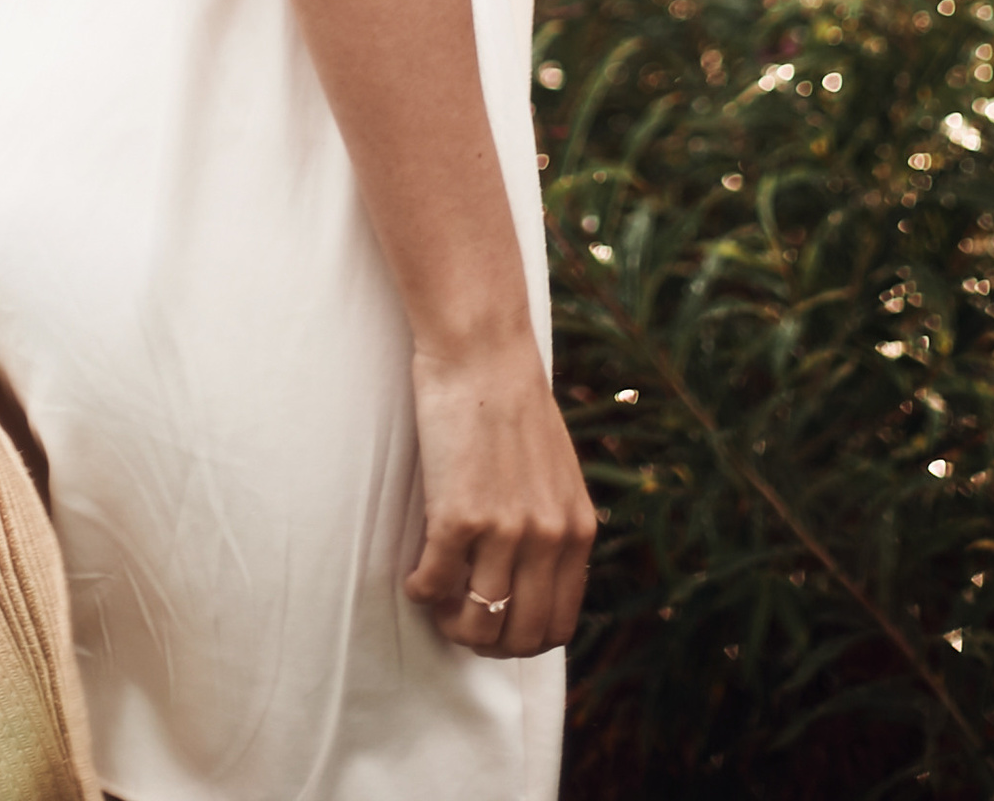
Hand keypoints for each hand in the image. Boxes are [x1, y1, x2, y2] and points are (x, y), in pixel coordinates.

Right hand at [404, 332, 596, 659]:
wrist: (481, 351)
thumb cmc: (511, 402)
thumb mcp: (556, 473)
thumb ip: (552, 524)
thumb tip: (531, 579)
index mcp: (578, 530)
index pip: (559, 625)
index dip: (522, 639)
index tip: (496, 622)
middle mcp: (548, 538)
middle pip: (520, 637)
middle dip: (486, 641)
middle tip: (460, 617)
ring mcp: (505, 530)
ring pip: (476, 622)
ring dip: (450, 621)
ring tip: (436, 596)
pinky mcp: (459, 516)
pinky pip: (434, 585)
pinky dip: (421, 590)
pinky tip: (416, 574)